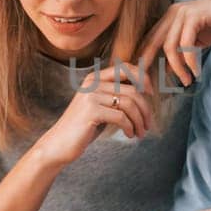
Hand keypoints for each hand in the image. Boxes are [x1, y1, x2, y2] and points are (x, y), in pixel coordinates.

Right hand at [31, 63, 153, 169]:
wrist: (59, 143)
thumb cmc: (83, 126)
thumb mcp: (100, 106)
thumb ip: (115, 95)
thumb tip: (144, 89)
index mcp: (95, 78)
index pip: (125, 67)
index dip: (143, 78)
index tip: (151, 93)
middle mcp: (92, 84)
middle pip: (132, 90)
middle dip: (145, 109)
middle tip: (148, 124)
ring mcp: (91, 96)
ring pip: (129, 104)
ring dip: (139, 121)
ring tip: (140, 133)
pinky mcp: (91, 111)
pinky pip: (121, 117)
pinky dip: (130, 127)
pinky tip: (129, 135)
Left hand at [138, 0, 210, 86]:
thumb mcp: (197, 41)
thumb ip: (181, 52)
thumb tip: (166, 70)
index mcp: (169, 19)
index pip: (148, 42)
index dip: (144, 62)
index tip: (147, 83)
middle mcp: (171, 14)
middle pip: (151, 44)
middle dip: (149, 67)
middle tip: (153, 88)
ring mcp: (181, 13)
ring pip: (169, 47)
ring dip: (178, 69)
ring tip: (187, 81)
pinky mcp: (194, 15)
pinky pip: (186, 44)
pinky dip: (190, 61)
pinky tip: (196, 72)